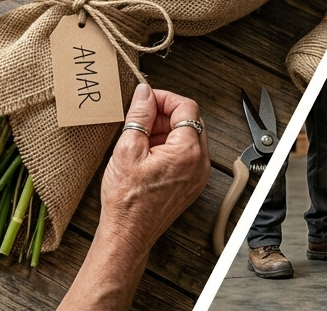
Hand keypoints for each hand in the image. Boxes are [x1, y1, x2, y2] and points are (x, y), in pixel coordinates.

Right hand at [100, 85, 209, 252]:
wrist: (128, 233)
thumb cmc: (127, 201)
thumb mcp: (127, 149)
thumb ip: (139, 116)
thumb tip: (144, 94)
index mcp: (188, 152)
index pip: (186, 107)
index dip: (164, 98)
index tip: (146, 99)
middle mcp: (199, 164)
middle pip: (191, 121)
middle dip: (164, 113)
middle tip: (140, 117)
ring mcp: (197, 176)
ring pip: (188, 137)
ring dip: (165, 129)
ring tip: (139, 137)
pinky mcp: (190, 184)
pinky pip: (186, 155)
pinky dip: (168, 146)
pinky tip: (146, 153)